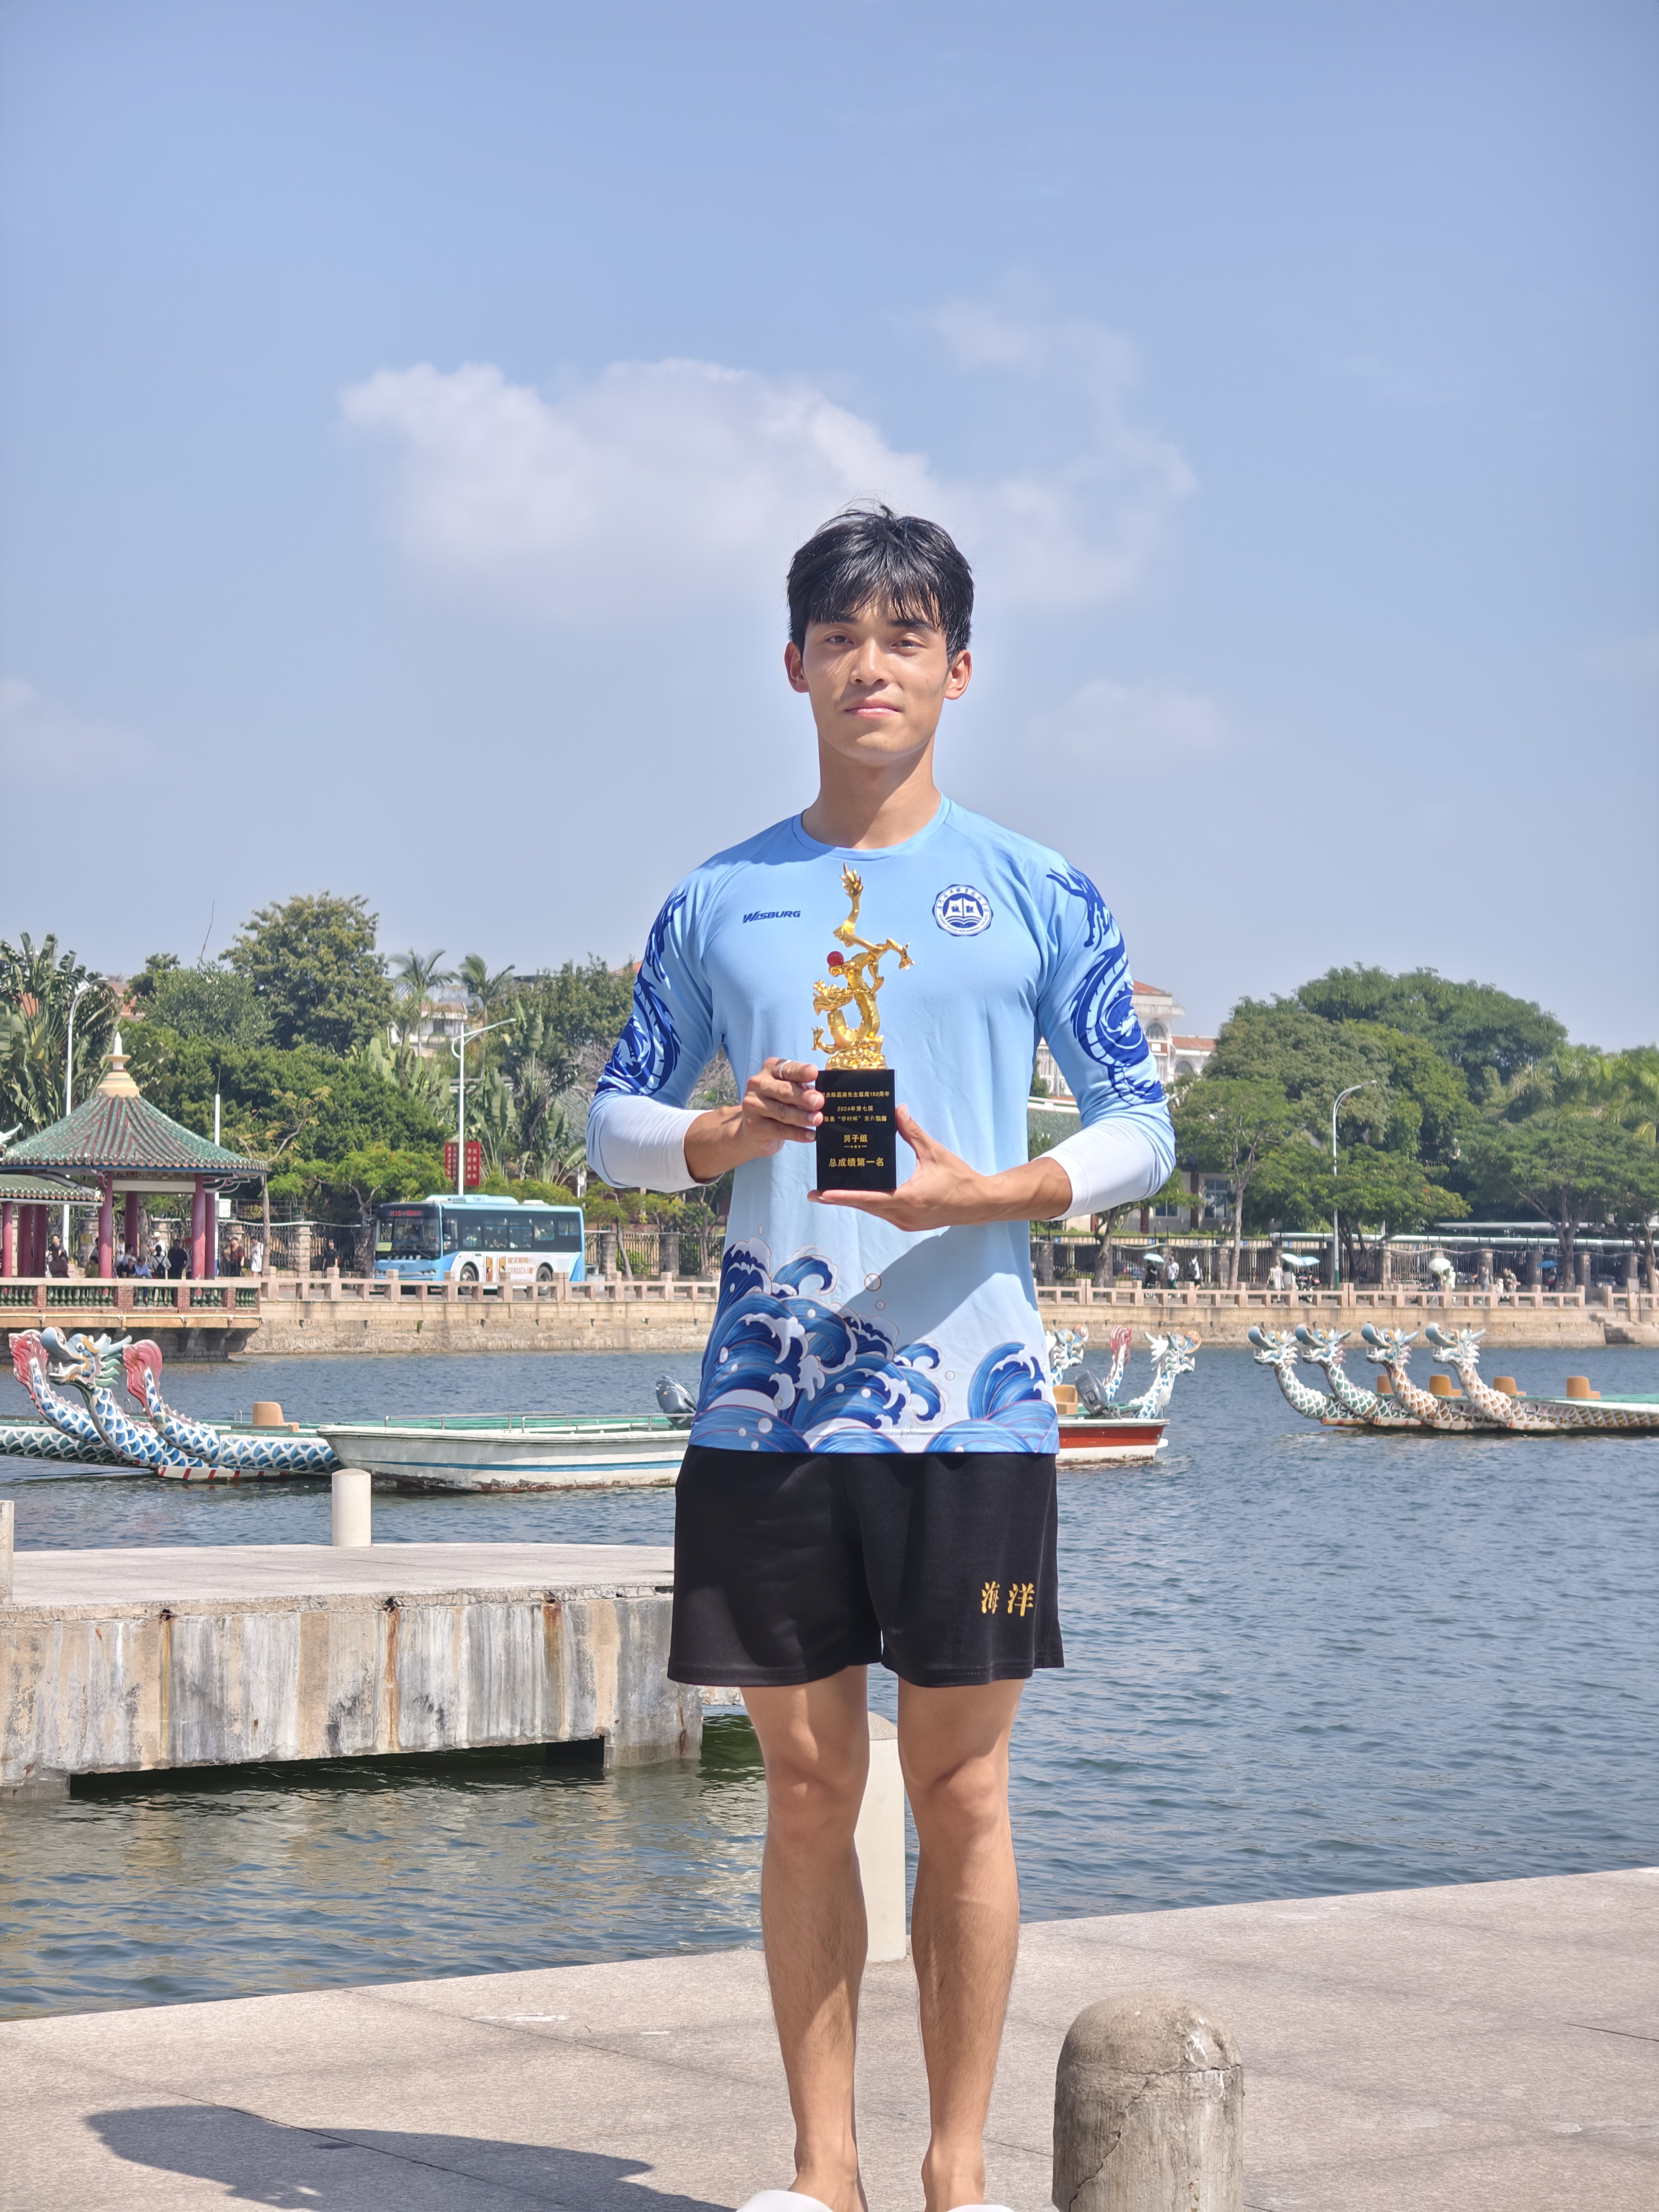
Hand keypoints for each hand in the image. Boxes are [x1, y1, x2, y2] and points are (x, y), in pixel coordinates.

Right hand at [684, 1058, 822, 1182]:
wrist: (752, 1131)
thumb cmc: (777, 1105)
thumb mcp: (789, 1092)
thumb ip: (803, 1089)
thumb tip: (821, 1096)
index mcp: (770, 1070)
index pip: (787, 1069)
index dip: (801, 1071)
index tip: (814, 1073)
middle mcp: (758, 1084)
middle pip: (783, 1090)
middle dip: (803, 1096)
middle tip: (819, 1101)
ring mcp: (753, 1105)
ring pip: (782, 1111)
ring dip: (802, 1116)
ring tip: (818, 1119)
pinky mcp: (753, 1126)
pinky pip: (779, 1130)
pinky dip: (797, 1133)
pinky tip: (810, 1136)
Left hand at [809, 1105, 1073, 1230]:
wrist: (980, 1203)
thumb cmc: (959, 1178)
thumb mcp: (934, 1152)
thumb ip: (912, 1133)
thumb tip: (896, 1110)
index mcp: (908, 1199)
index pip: (867, 1199)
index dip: (842, 1196)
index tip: (820, 1194)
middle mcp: (903, 1216)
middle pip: (865, 1207)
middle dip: (840, 1199)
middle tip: (815, 1193)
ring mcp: (906, 1223)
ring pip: (873, 1212)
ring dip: (854, 1202)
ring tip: (832, 1192)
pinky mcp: (910, 1224)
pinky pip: (884, 1214)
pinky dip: (871, 1204)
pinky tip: (861, 1194)